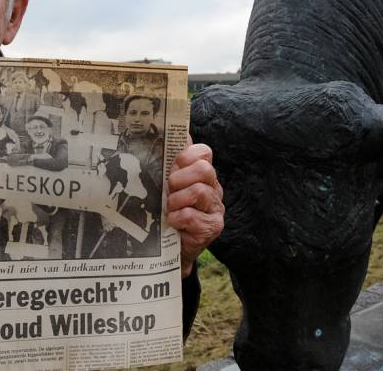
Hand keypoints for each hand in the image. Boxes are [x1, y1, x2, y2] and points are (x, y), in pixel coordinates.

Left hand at [167, 140, 223, 276]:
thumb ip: (171, 163)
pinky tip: (174, 222)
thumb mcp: (166, 186)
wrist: (170, 249)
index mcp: (202, 174)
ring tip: (170, 209)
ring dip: (177, 200)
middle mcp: (213, 188)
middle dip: (180, 178)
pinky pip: (194, 216)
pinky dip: (179, 218)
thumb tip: (176, 133)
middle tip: (169, 190)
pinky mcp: (213, 227)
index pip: (203, 152)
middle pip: (204, 169)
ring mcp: (215, 208)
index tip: (173, 167)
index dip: (186, 156)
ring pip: (199, 191)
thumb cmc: (168, 213)